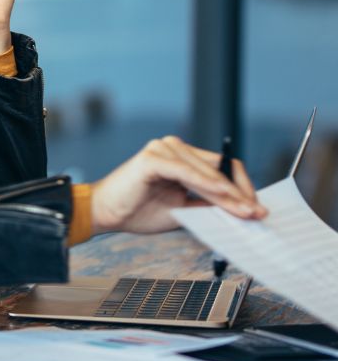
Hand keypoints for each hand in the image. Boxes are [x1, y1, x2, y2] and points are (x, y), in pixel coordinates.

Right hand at [90, 136, 267, 234]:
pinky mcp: (152, 158)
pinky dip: (207, 185)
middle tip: (257, 213)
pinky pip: (187, 172)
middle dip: (241, 193)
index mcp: (180, 157)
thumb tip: (239, 211)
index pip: (222, 168)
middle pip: (220, 168)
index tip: (255, 209)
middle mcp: (173, 147)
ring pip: (207, 172)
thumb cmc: (136, 210)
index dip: (242, 188)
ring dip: (229, 193)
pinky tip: (223, 197)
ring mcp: (162, 149)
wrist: (103, 213)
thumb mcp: (181, 210)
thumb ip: (206, 205)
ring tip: (245, 211)